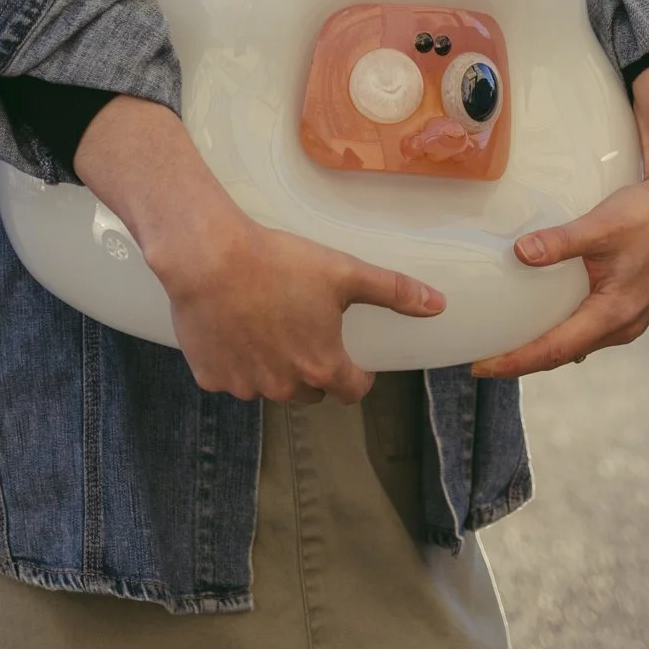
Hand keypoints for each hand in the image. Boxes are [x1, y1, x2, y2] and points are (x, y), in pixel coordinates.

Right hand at [73, 95, 442, 404]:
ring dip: (270, 364)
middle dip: (310, 365)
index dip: (355, 374)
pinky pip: (229, 376)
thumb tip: (439, 305)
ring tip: (262, 322)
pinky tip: (230, 327)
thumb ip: (393, 291)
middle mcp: (285, 387)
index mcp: (322, 366)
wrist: (209, 259)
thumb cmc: (280, 264)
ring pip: (267, 384)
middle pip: (309, 388)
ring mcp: (245, 386)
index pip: (351, 390)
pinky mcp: (210, 377)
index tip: (350, 358)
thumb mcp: (344, 272)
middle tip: (300, 327)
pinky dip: (233, 360)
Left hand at [471, 62, 648, 379]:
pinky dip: (561, 331)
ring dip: (542, 347)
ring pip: (576, 344)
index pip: (553, 349)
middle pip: (561, 354)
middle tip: (481, 360)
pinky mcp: (629, 306)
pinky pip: (588, 329)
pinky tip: (542, 317)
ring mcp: (628, 319)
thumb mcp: (602, 225)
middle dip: (521, 360)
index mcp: (614, 313)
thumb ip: (561, 241)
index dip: (515, 360)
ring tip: (505, 342)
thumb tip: (520, 253)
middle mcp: (622, 326)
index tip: (481, 367)